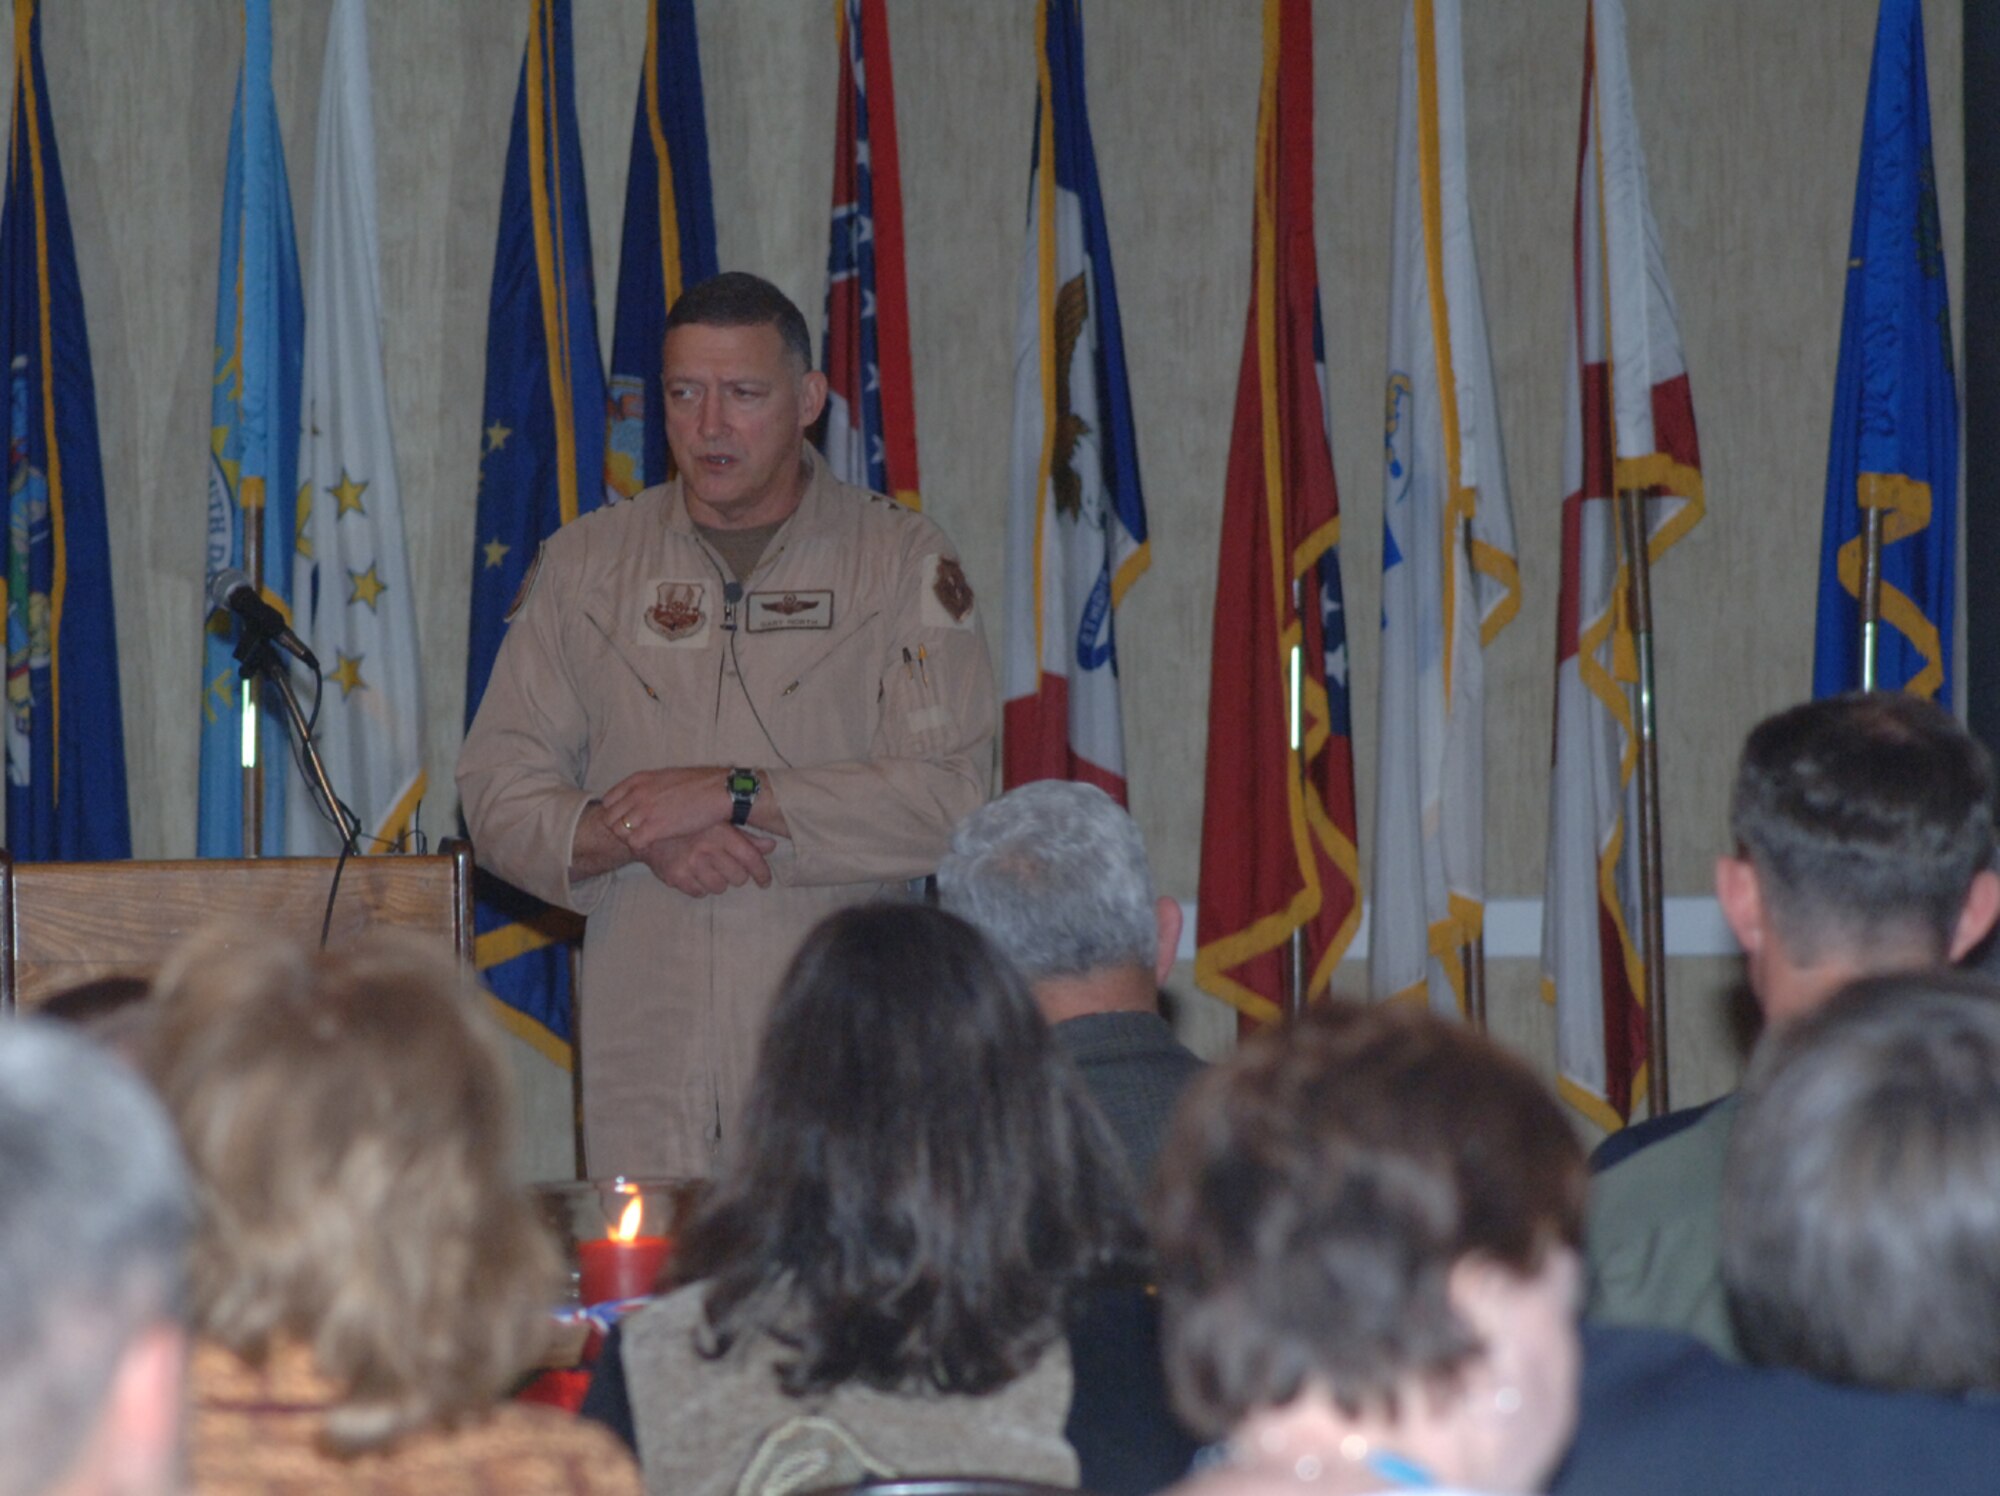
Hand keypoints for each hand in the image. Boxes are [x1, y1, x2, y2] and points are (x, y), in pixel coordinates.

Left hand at [601, 767, 729, 849]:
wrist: (719, 791)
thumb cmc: (700, 784)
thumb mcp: (667, 777)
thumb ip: (649, 787)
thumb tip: (644, 797)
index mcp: (639, 780)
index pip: (609, 801)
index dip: (616, 814)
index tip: (630, 821)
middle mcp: (637, 794)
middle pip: (610, 818)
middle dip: (621, 829)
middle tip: (637, 834)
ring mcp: (644, 811)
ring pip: (619, 832)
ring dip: (630, 839)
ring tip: (647, 841)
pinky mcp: (654, 828)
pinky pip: (633, 843)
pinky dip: (640, 848)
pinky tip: (654, 846)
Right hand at [638, 824, 775, 897]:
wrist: (650, 830)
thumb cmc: (690, 826)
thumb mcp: (718, 824)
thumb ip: (746, 837)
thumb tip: (771, 846)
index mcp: (721, 832)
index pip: (751, 858)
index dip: (762, 873)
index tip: (765, 881)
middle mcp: (707, 847)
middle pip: (738, 878)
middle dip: (737, 876)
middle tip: (729, 869)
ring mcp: (690, 863)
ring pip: (719, 887)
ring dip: (718, 882)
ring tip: (710, 870)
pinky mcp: (676, 876)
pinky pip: (699, 892)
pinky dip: (700, 887)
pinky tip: (695, 874)